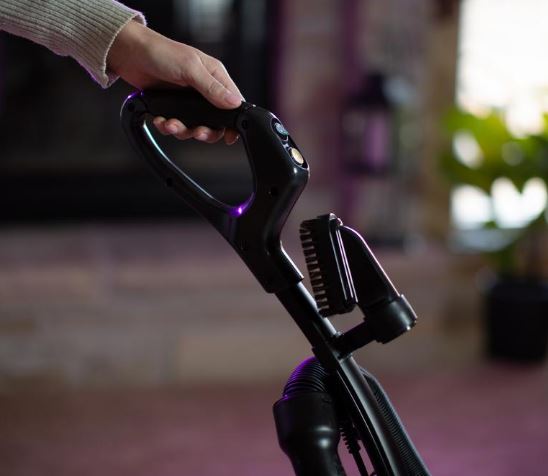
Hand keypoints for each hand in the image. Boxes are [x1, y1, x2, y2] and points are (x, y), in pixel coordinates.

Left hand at [108, 20, 241, 144]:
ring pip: (194, 126)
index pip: (233, 103)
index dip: (233, 122)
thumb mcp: (191, 68)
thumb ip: (213, 88)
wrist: (129, 53)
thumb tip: (234, 103)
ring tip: (170, 124)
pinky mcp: (172, 106)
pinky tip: (161, 120)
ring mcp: (188, 100)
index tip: (229, 136)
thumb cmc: (160, 52)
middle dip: (205, 131)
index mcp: (215, 77)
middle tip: (196, 132)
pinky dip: (167, 126)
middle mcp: (204, 90)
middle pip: (215, 122)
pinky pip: (176, 125)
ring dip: (182, 130)